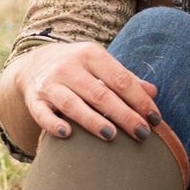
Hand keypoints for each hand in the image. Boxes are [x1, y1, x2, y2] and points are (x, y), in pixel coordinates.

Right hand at [8, 39, 161, 144]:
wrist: (35, 63)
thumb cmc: (79, 68)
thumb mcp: (101, 65)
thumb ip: (126, 79)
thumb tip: (153, 93)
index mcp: (91, 54)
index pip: (120, 79)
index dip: (139, 100)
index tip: (155, 119)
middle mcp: (69, 67)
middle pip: (100, 93)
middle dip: (124, 114)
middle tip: (142, 133)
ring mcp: (50, 83)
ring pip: (72, 104)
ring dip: (92, 120)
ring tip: (111, 135)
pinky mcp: (34, 100)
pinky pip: (42, 114)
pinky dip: (53, 124)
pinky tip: (68, 134)